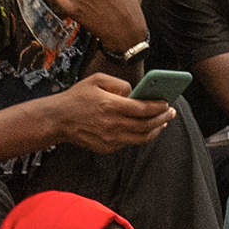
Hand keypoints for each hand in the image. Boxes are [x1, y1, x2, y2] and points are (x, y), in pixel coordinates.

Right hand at [48, 73, 174, 152]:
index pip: (143, 109)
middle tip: (170, 112)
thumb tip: (136, 92)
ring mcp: (110, 139)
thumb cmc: (77, 97)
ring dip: (155, 130)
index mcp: (111, 105)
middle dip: (162, 118)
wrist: (58, 120)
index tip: (167, 103)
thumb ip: (120, 84)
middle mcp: (112, 125)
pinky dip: (141, 135)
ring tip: (162, 122)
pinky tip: (146, 128)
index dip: (158, 107)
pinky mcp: (107, 148)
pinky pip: (129, 142)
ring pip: (141, 138)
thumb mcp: (97, 80)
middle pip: (146, 125)